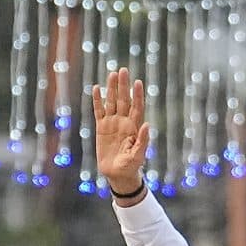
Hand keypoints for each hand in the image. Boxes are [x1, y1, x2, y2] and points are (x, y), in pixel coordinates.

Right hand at [90, 69, 152, 192]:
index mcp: (134, 127)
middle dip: (123, 86)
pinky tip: (97, 88)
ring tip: (112, 74)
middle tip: (123, 70)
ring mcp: (113, 123)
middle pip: (124, 100)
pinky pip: (99, 111)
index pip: (137, 107)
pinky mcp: (102, 128)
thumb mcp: (138, 156)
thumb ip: (143, 141)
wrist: (118, 174)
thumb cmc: (131, 166)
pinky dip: (98, 100)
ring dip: (111, 89)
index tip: (137, 82)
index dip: (137, 95)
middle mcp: (124, 121)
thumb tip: (147, 124)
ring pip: (112, 102)